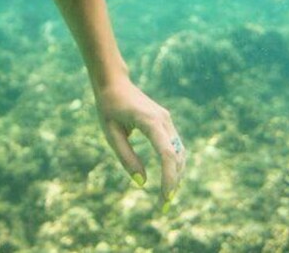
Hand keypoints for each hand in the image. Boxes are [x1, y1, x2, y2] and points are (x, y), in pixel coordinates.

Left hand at [92, 75, 185, 210]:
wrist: (113, 83)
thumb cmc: (108, 107)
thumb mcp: (111, 134)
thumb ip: (126, 157)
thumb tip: (142, 182)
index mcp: (149, 121)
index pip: (167, 154)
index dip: (169, 177)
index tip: (165, 197)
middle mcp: (163, 120)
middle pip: (177, 156)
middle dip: (173, 182)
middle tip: (163, 205)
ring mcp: (167, 121)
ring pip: (180, 153)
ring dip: (176, 175)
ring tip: (165, 197)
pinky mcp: (165, 123)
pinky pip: (175, 147)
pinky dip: (174, 165)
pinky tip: (167, 180)